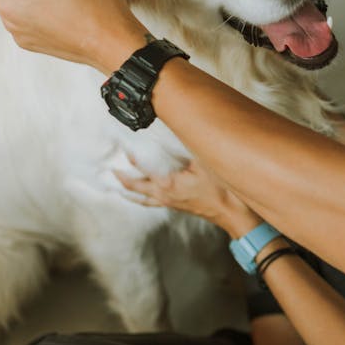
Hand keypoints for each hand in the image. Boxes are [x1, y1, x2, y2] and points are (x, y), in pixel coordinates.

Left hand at [115, 158, 262, 236]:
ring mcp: (169, 202)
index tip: (123, 145)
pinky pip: (152, 202)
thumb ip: (188, 148)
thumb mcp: (206, 162)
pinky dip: (143, 197)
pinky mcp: (177, 205)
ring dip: (129, 190)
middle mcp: (164, 195)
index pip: (142, 167)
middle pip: (135, 187)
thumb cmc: (222, 189)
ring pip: (141, 198)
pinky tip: (143, 194)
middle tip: (111, 168)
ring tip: (118, 183)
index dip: (131, 155)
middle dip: (122, 177)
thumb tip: (179, 131)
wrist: (233, 213)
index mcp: (167, 184)